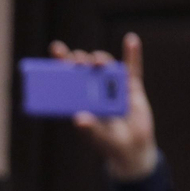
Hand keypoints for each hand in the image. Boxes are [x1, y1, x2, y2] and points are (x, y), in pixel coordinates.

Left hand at [52, 33, 157, 179]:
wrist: (132, 149)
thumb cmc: (108, 142)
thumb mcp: (97, 136)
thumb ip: (89, 128)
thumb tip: (79, 119)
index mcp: (79, 98)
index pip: (67, 76)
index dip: (61, 61)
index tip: (56, 49)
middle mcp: (94, 88)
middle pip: (85, 67)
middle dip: (80, 60)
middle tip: (77, 61)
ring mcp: (113, 86)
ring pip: (106, 66)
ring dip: (101, 60)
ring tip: (98, 62)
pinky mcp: (132, 88)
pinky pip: (133, 69)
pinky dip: (132, 55)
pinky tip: (131, 41)